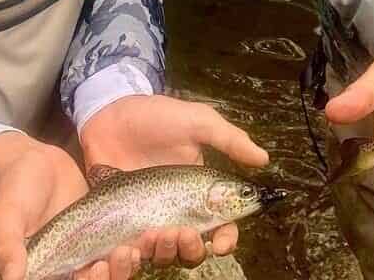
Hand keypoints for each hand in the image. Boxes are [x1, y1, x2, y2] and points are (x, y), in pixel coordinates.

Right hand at [0, 132, 131, 279]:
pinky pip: (123, 238)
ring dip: (128, 261)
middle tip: (122, 253)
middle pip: (97, 279)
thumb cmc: (13, 189)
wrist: (32, 159)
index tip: (96, 268)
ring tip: (138, 244)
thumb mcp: (7, 216)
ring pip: (114, 264)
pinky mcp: (104, 223)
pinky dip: (138, 240)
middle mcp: (69, 261)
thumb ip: (8, 246)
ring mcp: (89, 243)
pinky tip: (152, 230)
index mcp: (45, 267)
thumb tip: (11, 279)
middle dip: (114, 274)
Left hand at [79, 94, 269, 269]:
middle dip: (193, 248)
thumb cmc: (157, 117)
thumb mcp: (197, 122)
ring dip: (165, 251)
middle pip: (194, 248)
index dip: (226, 238)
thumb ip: (230, 140)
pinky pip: (131, 254)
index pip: (221, 224)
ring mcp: (147, 219)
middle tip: (184, 232)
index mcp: (199, 189)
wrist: (109, 114)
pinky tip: (130, 244)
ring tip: (155, 232)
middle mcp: (176, 210)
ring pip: (165, 255)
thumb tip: (264, 160)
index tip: (222, 243)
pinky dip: (133, 258)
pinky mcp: (121, 224)